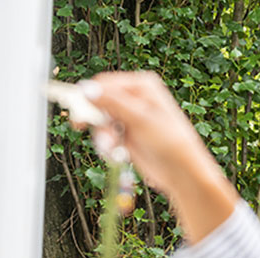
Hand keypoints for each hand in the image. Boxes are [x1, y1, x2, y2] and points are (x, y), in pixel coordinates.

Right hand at [79, 71, 238, 243]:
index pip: (105, 84)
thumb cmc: (169, 141)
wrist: (181, 171)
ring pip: (100, 122)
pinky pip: (106, 136)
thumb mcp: (140, 118)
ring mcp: (129, 117)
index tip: (78, 113)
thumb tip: (86, 89)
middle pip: (98, 102)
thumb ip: (113, 102)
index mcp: (142, 85)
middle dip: (96, 121)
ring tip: (113, 150)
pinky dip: (108, 146)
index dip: (88, 97)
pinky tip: (119, 154)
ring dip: (103, 138)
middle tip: (83, 130)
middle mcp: (134, 98)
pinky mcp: (126, 135)